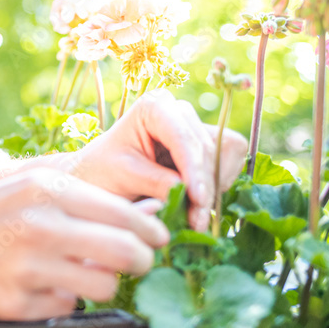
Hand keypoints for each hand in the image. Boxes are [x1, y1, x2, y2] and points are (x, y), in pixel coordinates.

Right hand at [0, 168, 169, 320]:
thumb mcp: (34, 188)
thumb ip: (86, 200)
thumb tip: (148, 216)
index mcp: (48, 190)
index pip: (124, 214)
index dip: (152, 231)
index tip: (158, 239)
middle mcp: (40, 226)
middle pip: (126, 253)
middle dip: (143, 260)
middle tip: (140, 262)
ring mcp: (28, 268)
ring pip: (104, 285)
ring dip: (105, 283)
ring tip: (88, 273)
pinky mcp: (17, 304)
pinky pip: (67, 307)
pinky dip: (63, 299)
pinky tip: (41, 284)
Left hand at [68, 89, 247, 231]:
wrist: (100, 176)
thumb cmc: (104, 170)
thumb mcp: (125, 176)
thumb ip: (157, 183)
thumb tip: (192, 198)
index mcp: (154, 107)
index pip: (184, 137)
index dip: (194, 169)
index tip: (198, 199)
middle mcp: (179, 111)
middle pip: (209, 147)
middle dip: (205, 185)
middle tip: (196, 221)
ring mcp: (194, 127)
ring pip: (226, 153)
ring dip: (215, 187)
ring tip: (194, 216)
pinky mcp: (204, 145)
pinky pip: (228, 163)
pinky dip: (217, 186)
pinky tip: (197, 204)